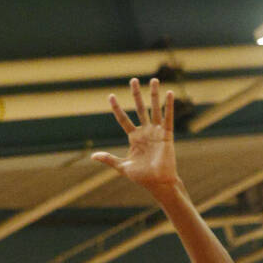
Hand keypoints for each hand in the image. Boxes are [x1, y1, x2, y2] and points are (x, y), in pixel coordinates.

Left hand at [92, 77, 180, 195]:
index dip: (117, 108)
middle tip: (133, 80)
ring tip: (154, 80)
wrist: (157, 182)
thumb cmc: (142, 177)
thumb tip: (92, 156)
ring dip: (154, 95)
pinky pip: (168, 117)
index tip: (111, 96)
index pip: (123, 119)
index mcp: (134, 138)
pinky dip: (168, 106)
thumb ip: (109, 159)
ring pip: (154, 109)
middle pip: (139, 108)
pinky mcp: (166, 134)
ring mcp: (156, 131)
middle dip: (136, 95)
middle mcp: (145, 132)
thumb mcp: (122, 167)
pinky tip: (169, 93)